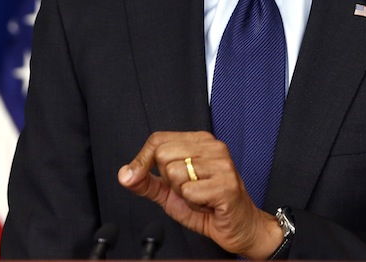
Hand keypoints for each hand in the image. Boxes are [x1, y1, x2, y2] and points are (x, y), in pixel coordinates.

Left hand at [118, 131, 282, 258]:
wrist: (240, 227)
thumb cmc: (209, 207)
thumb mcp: (171, 193)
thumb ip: (147, 182)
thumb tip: (125, 174)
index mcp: (200, 142)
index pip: (158, 138)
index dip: (142, 159)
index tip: (135, 175)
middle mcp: (213, 147)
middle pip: (163, 155)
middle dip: (168, 180)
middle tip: (187, 189)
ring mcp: (222, 164)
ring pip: (175, 174)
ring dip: (183, 194)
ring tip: (200, 197)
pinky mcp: (226, 184)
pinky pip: (189, 192)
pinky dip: (194, 205)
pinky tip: (207, 205)